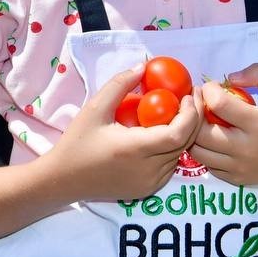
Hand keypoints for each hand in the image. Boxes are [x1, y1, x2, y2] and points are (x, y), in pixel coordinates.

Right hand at [45, 65, 201, 202]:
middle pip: (184, 144)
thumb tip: (143, 66)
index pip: (177, 134)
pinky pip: (170, 166)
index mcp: (135, 149)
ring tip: (181, 110)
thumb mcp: (95, 108)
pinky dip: (174, 148)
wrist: (64, 179)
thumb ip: (120, 84)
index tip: (188, 94)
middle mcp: (147, 170)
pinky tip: (167, 131)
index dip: (190, 114)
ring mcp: (150, 183)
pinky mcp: (148, 190)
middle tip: (192, 96)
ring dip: (185, 133)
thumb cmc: (77, 142)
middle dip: (193, 118)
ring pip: (179, 155)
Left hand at [190, 63, 257, 187]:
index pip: (219, 104)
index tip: (212, 86)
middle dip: (194, 112)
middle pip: (201, 132)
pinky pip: (208, 165)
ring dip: (193, 132)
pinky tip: (211, 137)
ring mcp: (241, 167)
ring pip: (199, 152)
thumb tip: (230, 78)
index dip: (209, 90)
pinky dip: (204, 150)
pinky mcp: (238, 179)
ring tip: (201, 119)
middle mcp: (247, 148)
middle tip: (198, 101)